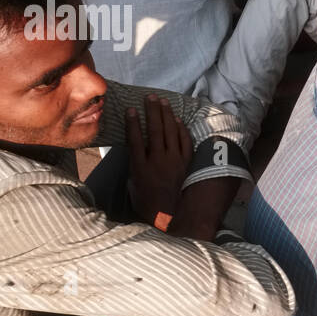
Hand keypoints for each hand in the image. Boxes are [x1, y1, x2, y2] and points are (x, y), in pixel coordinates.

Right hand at [126, 95, 191, 230]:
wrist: (170, 218)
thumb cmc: (147, 203)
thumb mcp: (133, 185)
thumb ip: (134, 166)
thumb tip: (135, 151)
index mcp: (140, 167)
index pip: (135, 139)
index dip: (132, 123)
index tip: (130, 109)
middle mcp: (158, 161)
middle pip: (154, 130)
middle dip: (152, 111)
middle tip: (151, 97)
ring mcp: (174, 161)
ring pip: (170, 133)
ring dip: (166, 115)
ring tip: (163, 102)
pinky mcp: (186, 164)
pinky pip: (185, 142)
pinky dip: (181, 130)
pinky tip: (177, 120)